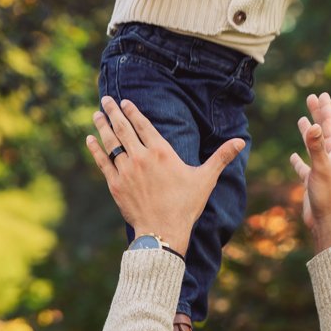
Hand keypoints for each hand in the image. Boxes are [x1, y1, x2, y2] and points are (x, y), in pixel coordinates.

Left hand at [87, 96, 244, 255]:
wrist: (163, 231)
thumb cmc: (186, 205)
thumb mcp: (205, 179)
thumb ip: (221, 157)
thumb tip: (241, 141)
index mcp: (161, 152)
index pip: (144, 125)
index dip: (133, 111)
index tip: (125, 102)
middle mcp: (141, 157)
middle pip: (123, 128)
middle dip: (113, 111)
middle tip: (106, 99)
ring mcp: (126, 170)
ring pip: (111, 142)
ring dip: (103, 126)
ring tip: (97, 114)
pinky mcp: (115, 184)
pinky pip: (103, 162)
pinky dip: (96, 149)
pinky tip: (90, 139)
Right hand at [289, 92, 330, 253]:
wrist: (327, 221)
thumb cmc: (328, 195)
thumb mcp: (321, 167)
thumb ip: (316, 146)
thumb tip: (313, 125)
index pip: (329, 124)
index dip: (324, 109)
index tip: (321, 94)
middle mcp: (330, 158)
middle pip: (322, 130)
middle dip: (317, 114)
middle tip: (311, 98)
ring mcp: (321, 169)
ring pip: (313, 146)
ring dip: (307, 133)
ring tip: (302, 119)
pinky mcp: (312, 181)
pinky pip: (304, 166)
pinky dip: (298, 159)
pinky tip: (293, 156)